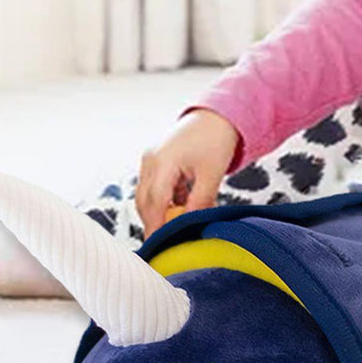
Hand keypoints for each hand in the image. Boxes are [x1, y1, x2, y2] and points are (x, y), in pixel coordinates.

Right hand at [136, 108, 241, 239]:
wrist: (216, 117)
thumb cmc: (216, 140)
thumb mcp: (212, 174)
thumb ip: (200, 202)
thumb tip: (190, 225)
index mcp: (163, 162)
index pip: (155, 202)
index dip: (155, 226)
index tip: (158, 245)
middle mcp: (151, 160)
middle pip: (145, 201)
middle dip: (153, 223)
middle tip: (164, 244)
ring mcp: (150, 160)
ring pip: (147, 196)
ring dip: (159, 212)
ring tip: (175, 227)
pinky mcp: (155, 161)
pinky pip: (154, 187)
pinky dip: (164, 201)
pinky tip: (181, 208)